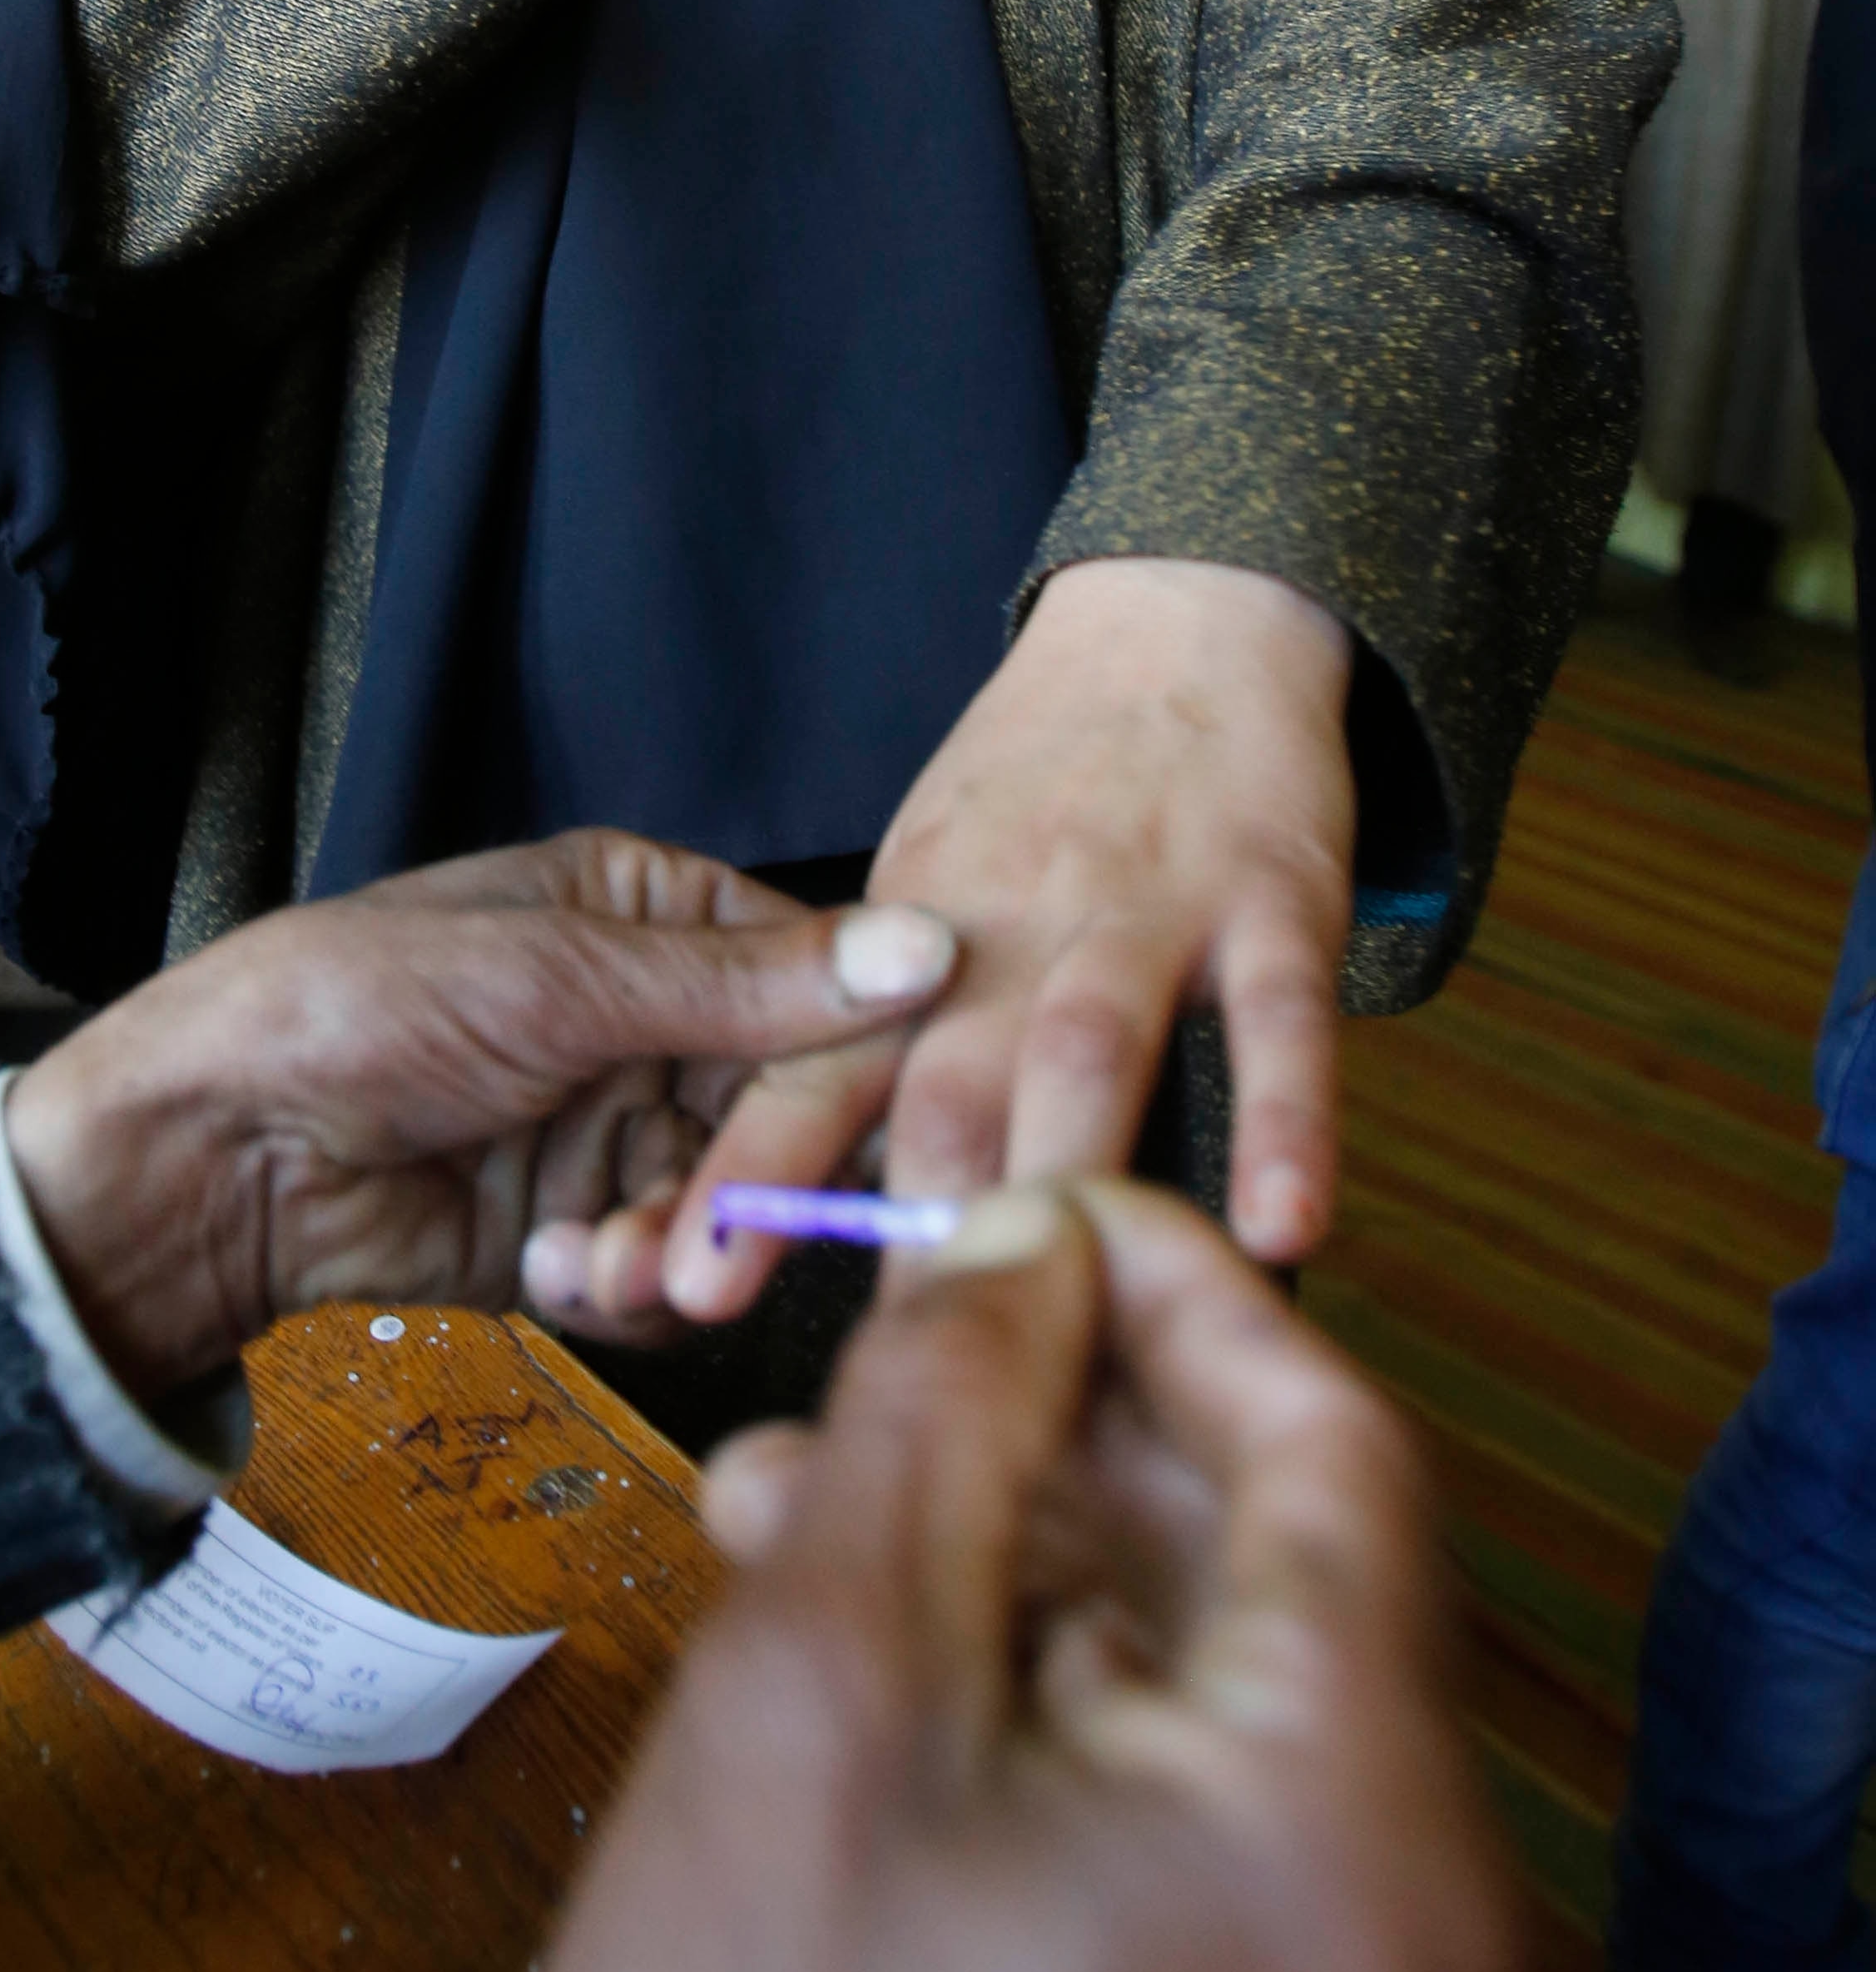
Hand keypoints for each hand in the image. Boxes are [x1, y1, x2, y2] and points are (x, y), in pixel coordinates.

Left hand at [0, 834, 959, 1397]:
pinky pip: (664, 1276)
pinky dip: (623, 1287)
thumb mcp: (557, 979)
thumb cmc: (356, 1010)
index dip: (839, 1066)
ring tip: (595, 1262)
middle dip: (744, 1189)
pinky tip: (547, 1272)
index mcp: (649, 910)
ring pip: (729, 1208)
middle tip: (711, 1253)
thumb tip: (931, 950)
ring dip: (675, 1249)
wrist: (212, 1154)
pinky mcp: (575, 1229)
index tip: (860, 1141)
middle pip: (781, 1110)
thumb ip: (745, 988)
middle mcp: (649, 1015)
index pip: (810, 982)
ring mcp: (612, 1128)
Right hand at [460, 1181, 1514, 1971]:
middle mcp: (1419, 1959)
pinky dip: (1038, 1736)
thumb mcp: (824, 1690)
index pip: (1333, 1457)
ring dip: (1016, 1582)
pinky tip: (854, 1673)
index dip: (1176, 1290)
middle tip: (879, 1344)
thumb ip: (942, 1418)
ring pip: (1205, 1711)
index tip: (1032, 1198)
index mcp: (1360, 1845)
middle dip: (1057, 1441)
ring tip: (795, 1509)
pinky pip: (1186, 1850)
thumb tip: (1022, 1240)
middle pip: (1272, 1585)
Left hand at [667, 560, 1351, 1304]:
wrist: (1185, 609)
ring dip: (1062, 1179)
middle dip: (902, 1226)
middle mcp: (1008, 922)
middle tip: (871, 1362)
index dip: (751, 1182)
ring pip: (1086, 1049)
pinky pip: (1282, 1018)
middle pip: (936, 1083)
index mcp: (908, 929)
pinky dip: (1286, 1119)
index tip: (685, 1285)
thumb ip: (873, 1026)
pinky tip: (1283, 1228)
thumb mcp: (927, 883)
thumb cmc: (1044, 779)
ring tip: (1044, 1316)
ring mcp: (1143, 907)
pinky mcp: (1273, 895)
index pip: (804, 1067)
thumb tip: (798, 1191)